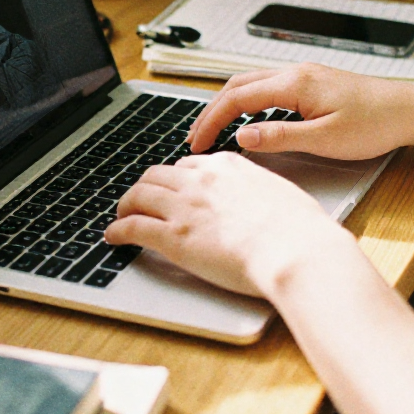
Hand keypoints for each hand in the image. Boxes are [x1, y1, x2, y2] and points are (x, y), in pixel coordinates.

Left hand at [103, 152, 337, 297]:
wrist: (295, 249)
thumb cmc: (300, 229)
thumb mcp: (280, 192)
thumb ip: (259, 190)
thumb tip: (260, 198)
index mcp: (228, 165)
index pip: (189, 164)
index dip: (177, 177)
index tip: (173, 186)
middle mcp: (201, 179)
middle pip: (158, 175)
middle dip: (146, 186)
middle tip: (140, 198)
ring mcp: (184, 206)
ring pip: (139, 195)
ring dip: (126, 205)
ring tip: (121, 215)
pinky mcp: (174, 236)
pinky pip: (134, 227)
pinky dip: (118, 231)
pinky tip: (113, 236)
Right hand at [186, 64, 413, 159]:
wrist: (412, 110)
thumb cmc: (376, 124)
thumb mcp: (326, 140)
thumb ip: (280, 137)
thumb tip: (242, 137)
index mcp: (294, 84)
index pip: (236, 98)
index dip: (211, 121)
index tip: (196, 143)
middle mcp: (295, 72)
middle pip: (237, 85)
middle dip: (211, 111)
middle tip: (196, 138)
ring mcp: (304, 75)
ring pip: (251, 84)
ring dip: (228, 105)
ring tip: (214, 130)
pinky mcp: (313, 83)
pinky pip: (268, 87)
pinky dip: (247, 102)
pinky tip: (247, 119)